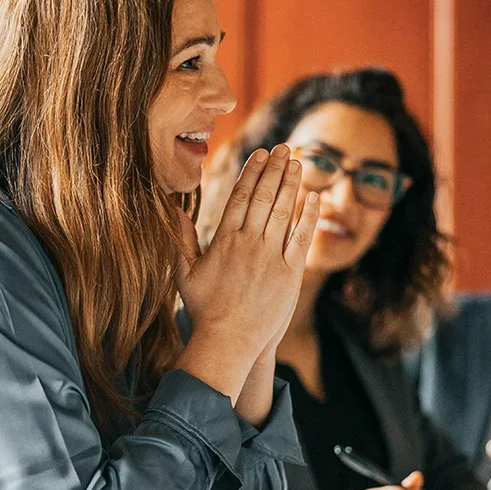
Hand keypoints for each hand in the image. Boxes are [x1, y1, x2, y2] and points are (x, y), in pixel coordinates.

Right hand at [174, 145, 318, 400]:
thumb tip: (175, 212)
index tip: (260, 154)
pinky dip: (308, 216)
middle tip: (283, 148)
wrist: (228, 341)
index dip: (251, 173)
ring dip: (291, 184)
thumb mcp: (184, 273)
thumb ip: (182, 240)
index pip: (240, 197)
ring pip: (283, 212)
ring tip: (298, 162)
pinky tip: (314, 197)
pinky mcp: (289, 274)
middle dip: (274, 170)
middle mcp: (248, 244)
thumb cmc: (203, 310)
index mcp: (224, 241)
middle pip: (263, 197)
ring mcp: (270, 258)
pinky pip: (301, 239)